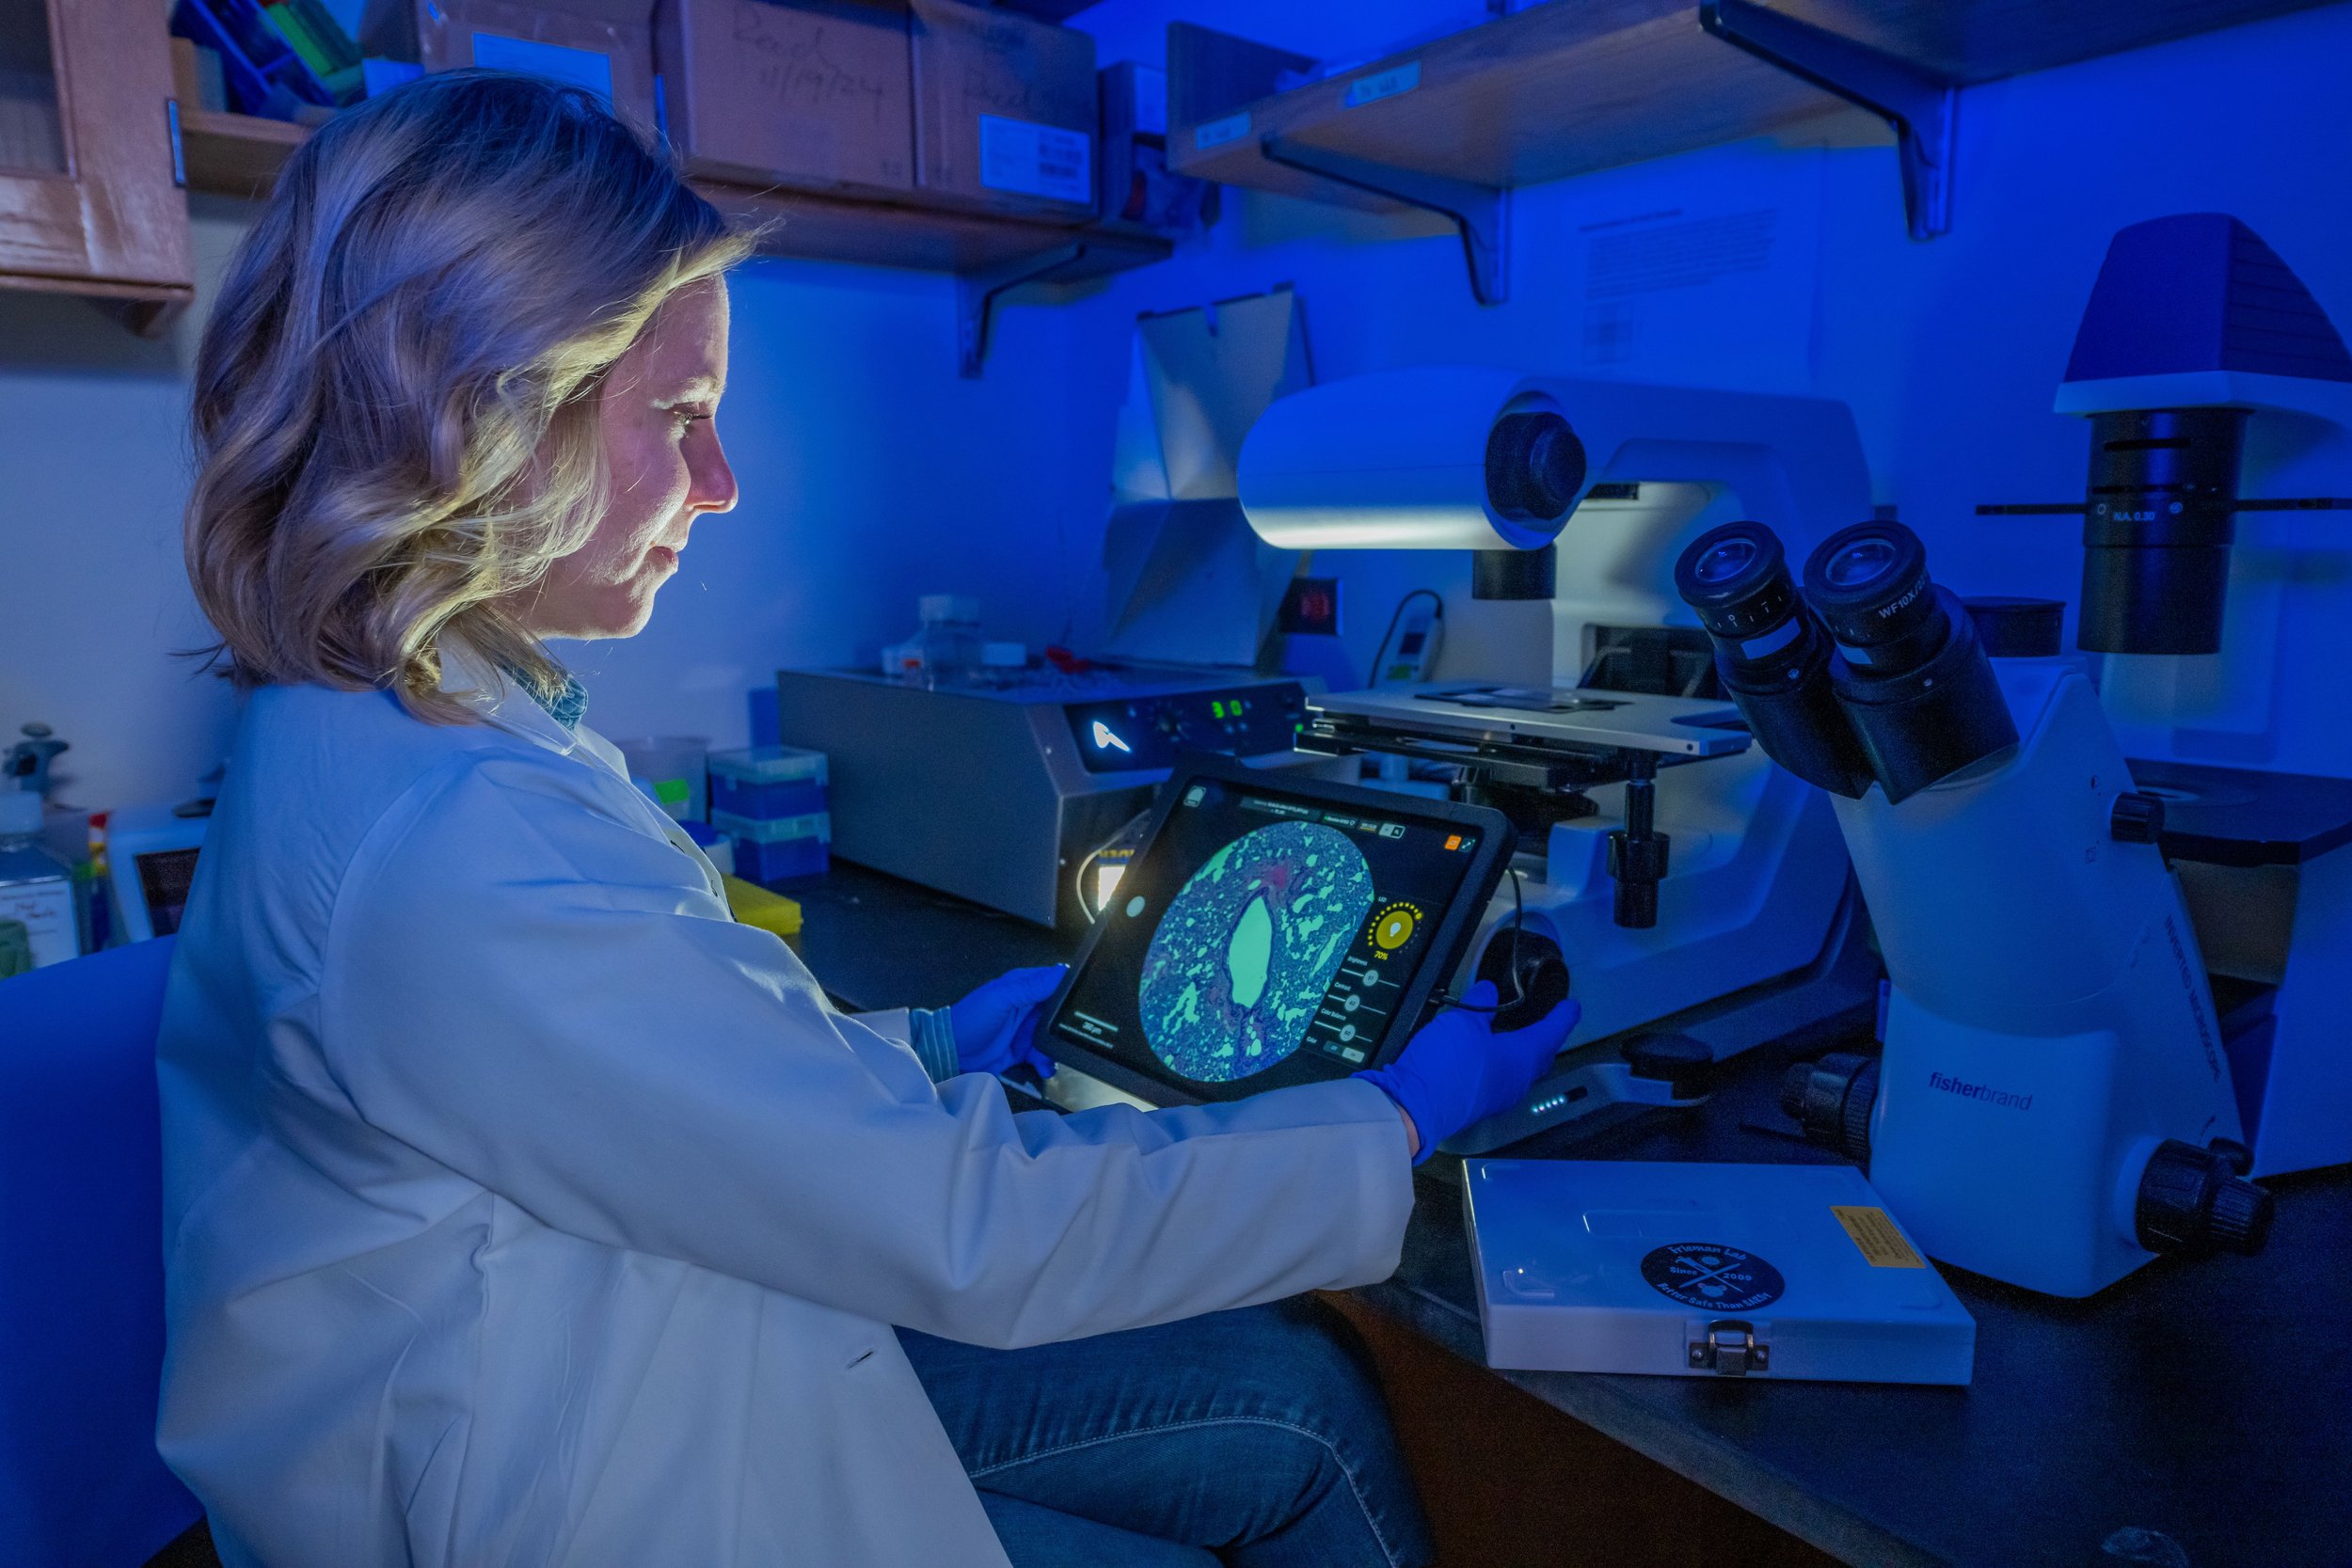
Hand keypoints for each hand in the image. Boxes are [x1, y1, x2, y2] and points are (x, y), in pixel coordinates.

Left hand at [948, 965, 1066, 1077]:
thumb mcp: (1002, 998)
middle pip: (1059, 1011)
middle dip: (1066, 1025)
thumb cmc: (972, 1020)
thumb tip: (1061, 971)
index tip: (1084, 1001)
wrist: (952, 1054)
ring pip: (1054, 1035)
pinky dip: (1046, 1061)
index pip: (1055, 981)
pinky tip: (1043, 1066)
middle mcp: (1028, 1005)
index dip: (1071, 989)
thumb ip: (1031, 986)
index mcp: (1023, 985)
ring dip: (1055, 1047)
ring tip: (1047, 1055)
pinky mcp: (1024, 1049)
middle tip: (1068, 1036)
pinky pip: (1044, 1054)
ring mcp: (1026, 1028)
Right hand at [1357, 982, 1580, 1161]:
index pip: (1552, 1032)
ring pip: (1520, 1071)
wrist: (1415, 1108)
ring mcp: (1499, 1096)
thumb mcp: (1462, 1021)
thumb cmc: (1448, 1061)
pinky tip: (1486, 1056)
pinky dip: (1502, 1064)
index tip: (1572, 1007)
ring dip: (1522, 1054)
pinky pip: (1501, 1079)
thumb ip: (1479, 1004)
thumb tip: (1489, 990)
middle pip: (1540, 1057)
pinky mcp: (1479, 1104)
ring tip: (1514, 1036)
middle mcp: (1518, 1080)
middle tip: (1545, 1022)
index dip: (1563, 1017)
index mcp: (1524, 1057)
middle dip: (1545, 1039)